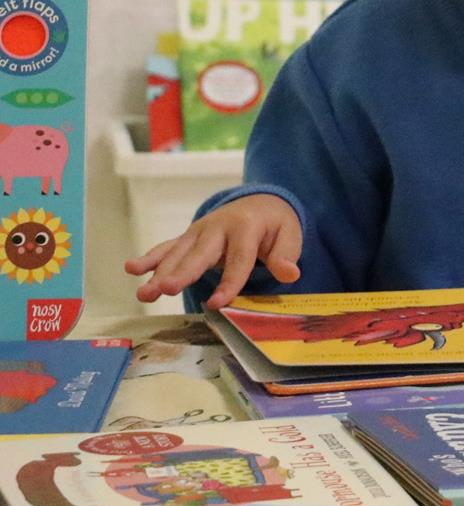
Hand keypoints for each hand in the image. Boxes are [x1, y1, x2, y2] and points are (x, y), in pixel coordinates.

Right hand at [123, 193, 302, 309]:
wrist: (259, 202)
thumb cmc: (275, 225)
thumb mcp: (290, 234)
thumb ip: (287, 254)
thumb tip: (290, 274)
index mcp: (246, 227)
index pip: (239, 258)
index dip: (229, 282)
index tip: (219, 303)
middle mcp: (217, 227)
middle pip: (200, 254)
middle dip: (183, 272)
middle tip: (166, 289)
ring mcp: (199, 232)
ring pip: (178, 254)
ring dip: (159, 273)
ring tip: (144, 293)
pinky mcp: (188, 238)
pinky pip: (167, 248)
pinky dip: (149, 258)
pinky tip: (132, 269)